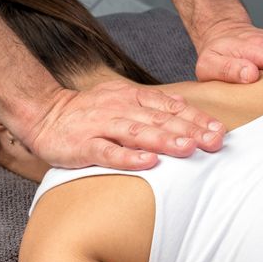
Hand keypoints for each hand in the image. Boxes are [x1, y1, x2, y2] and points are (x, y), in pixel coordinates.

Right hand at [19, 81, 224, 169]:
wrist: (44, 113)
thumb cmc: (89, 111)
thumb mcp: (121, 98)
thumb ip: (152, 102)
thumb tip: (181, 104)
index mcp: (132, 98)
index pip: (170, 107)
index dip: (196, 118)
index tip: (218, 130)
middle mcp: (120, 109)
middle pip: (159, 120)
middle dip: (189, 130)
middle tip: (214, 142)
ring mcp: (101, 126)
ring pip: (137, 133)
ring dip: (164, 140)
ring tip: (188, 148)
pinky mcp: (84, 145)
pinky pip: (108, 152)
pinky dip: (129, 158)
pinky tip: (149, 163)